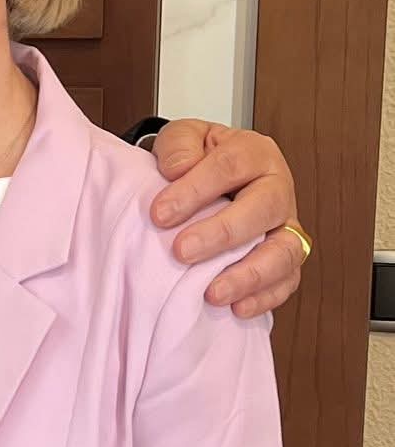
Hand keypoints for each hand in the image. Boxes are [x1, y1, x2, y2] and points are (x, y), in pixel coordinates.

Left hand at [148, 120, 303, 317]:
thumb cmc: (197, 160)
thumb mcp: (182, 138)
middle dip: (223, 233)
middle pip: (264, 208)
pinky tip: (237, 308)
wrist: (209, 180)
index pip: (232, 165)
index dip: (196, 189)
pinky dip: (265, 297)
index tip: (160, 214)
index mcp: (254, 152)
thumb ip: (178, 146)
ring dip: (250, 274)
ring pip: (286, 250)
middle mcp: (277, 188)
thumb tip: (178, 169)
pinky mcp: (285, 259)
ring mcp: (285, 226)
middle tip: (182, 251)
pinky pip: (286, 281)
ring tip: (213, 292)